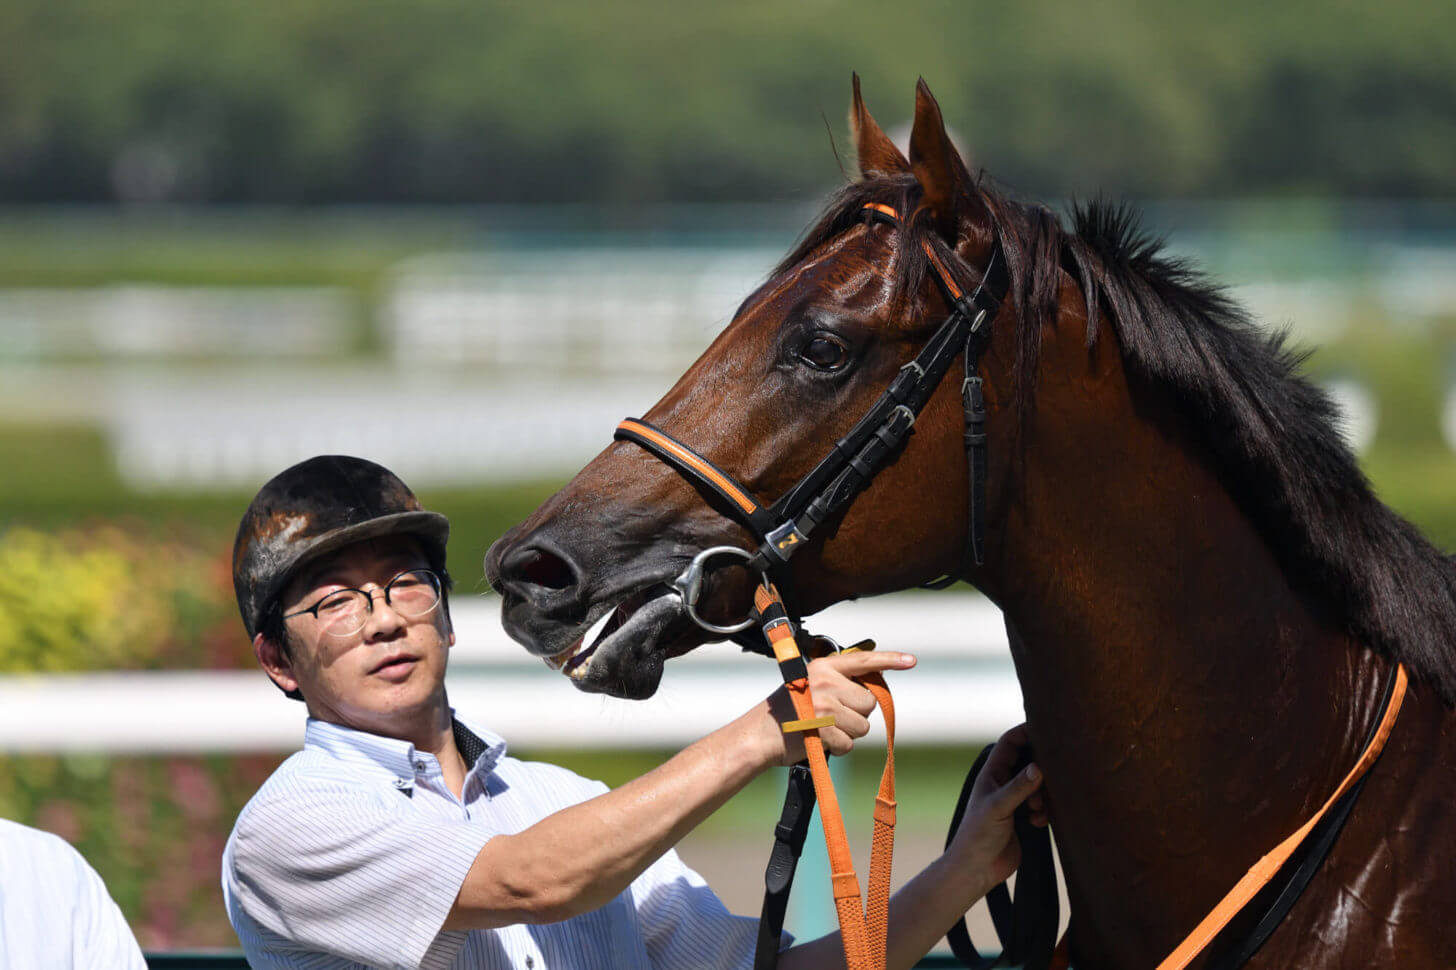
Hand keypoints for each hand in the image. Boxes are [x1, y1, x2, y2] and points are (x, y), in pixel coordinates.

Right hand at [766, 649, 916, 765]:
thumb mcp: (811, 684)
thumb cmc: (788, 711)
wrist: (759, 734)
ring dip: (848, 733)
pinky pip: (850, 744)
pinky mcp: (824, 729)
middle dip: (856, 713)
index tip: (912, 660)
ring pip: (863, 725)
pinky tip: (820, 741)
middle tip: (831, 717)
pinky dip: (838, 748)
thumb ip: (839, 683)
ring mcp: (825, 705)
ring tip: (823, 729)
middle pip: (868, 702)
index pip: (863, 661)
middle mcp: (826, 681)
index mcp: (824, 666)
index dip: (890, 660)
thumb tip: (872, 692)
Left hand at [947, 723, 1047, 885]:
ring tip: (1037, 808)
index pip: (1010, 742)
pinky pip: (1042, 805)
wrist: (977, 870)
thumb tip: (1039, 767)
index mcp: (992, 773)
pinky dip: (1044, 811)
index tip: (1047, 728)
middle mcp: (1003, 783)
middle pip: (1030, 761)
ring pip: (1039, 785)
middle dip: (1043, 768)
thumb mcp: (998, 808)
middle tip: (1053, 777)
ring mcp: (1014, 800)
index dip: (1026, 731)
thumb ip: (1019, 788)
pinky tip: (1037, 823)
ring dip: (1044, 794)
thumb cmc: (978, 835)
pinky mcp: (1023, 818)